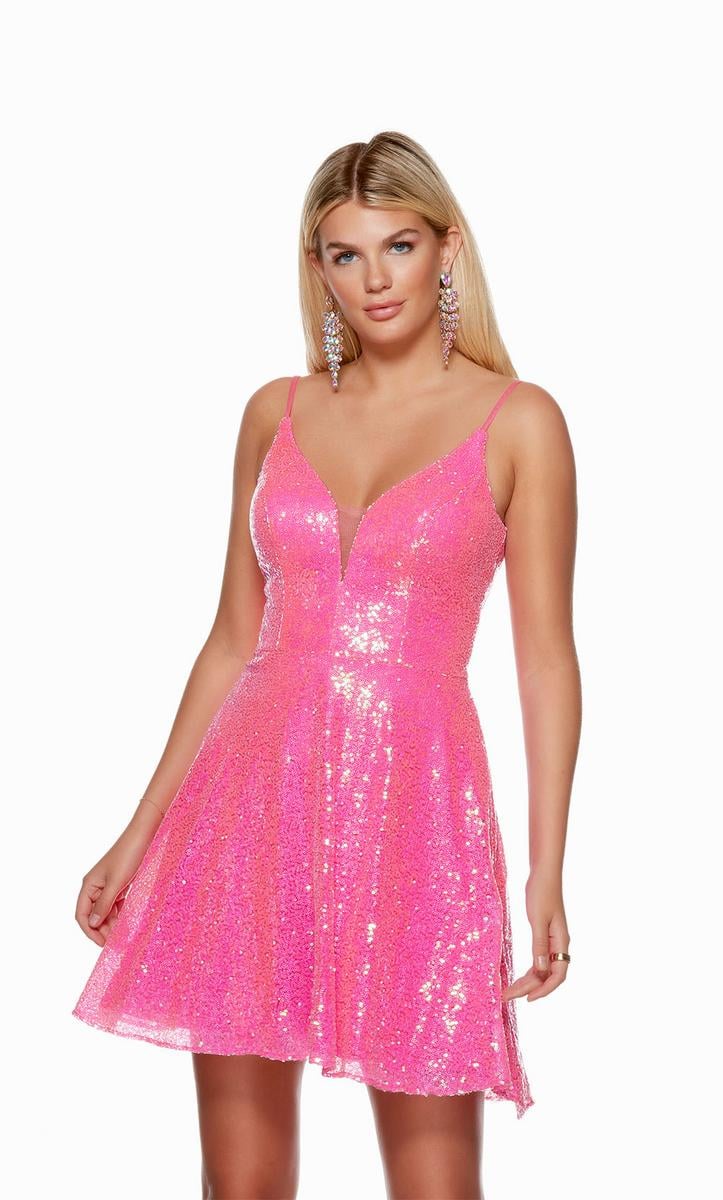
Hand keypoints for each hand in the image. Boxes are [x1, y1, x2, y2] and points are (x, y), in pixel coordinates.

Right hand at [74, 800, 162, 946]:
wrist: (146, 834)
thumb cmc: (129, 855)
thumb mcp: (116, 883)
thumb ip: (104, 904)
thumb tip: (93, 924)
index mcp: (89, 885)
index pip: (82, 915)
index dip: (90, 932)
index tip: (104, 944)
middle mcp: (96, 886)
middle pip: (95, 915)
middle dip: (104, 929)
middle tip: (118, 942)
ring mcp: (109, 885)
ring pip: (107, 911)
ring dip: (114, 923)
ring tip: (125, 934)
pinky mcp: (121, 883)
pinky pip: (117, 904)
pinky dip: (122, 913)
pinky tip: (130, 920)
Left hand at [501, 866, 570, 1002]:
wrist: (543, 873)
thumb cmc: (541, 892)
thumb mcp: (538, 918)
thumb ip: (539, 944)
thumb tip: (541, 970)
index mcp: (561, 941)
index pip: (558, 975)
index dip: (545, 990)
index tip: (528, 999)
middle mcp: (559, 944)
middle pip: (548, 975)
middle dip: (530, 988)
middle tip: (508, 996)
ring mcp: (552, 941)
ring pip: (543, 969)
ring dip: (528, 981)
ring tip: (509, 990)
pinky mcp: (544, 935)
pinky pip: (539, 959)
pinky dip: (530, 970)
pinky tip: (519, 976)